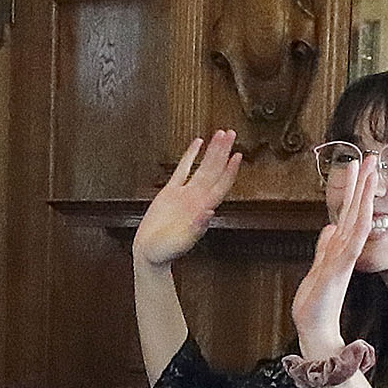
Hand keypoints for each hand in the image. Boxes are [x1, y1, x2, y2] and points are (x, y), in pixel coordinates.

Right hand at [130, 128, 242, 270]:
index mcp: (202, 209)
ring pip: (202, 167)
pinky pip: (182, 169)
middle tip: (231, 134)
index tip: (238, 155)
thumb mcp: (182, 242)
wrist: (149, 253)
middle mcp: (197, 199)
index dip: (230, 171)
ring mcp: (185, 194)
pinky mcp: (170, 192)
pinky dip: (190, 155)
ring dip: (212, 151)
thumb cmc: (165, 252)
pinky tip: (197, 143)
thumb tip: (210, 212)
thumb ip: (197, 227)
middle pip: (214, 170)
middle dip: (223, 152)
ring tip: (220, 134)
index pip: (221, 185)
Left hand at [292, 153, 374, 362]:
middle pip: (358, 210)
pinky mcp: (338, 272)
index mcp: (340, 248)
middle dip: (364, 183)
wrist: (314, 328)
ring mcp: (344, 260)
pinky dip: (358, 229)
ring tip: (369, 172)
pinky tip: (364, 213)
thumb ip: (325, 246)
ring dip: (364, 196)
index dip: (355, 189)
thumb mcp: (318, 266)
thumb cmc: (316, 302)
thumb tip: (330, 227)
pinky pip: (351, 246)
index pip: (350, 212)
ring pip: (358, 221)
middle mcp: (346, 250)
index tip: (358, 165)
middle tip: (371, 156)